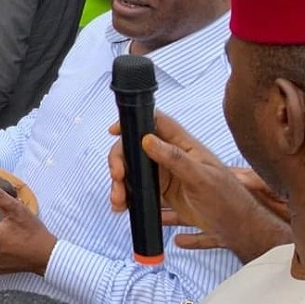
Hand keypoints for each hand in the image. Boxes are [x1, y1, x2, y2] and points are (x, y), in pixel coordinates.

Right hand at [108, 113, 289, 261]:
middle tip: (117, 177)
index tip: (115, 131)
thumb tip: (147, 139)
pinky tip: (123, 207)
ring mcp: (164, 175)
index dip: (133, 122)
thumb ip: (176, 159)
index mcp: (183, 145)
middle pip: (135, 148)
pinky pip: (137, 190)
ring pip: (133, 171)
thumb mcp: (202, 178)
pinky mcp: (161, 193)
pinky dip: (127, 198)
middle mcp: (170, 156)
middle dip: (120, 162)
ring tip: (118, 202)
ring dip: (121, 184)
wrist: (237, 230)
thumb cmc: (228, 200)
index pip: (155, 123)